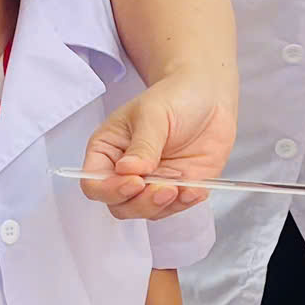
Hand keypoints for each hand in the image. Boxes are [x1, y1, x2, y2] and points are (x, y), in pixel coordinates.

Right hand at [82, 75, 236, 219]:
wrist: (209, 93)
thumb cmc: (174, 96)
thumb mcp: (153, 114)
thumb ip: (142, 145)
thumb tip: (128, 170)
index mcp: (109, 150)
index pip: (94, 183)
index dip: (110, 190)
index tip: (135, 182)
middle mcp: (127, 171)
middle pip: (119, 205)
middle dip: (141, 203)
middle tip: (164, 189)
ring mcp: (153, 182)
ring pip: (147, 211)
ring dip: (163, 206)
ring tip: (181, 187)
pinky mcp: (179, 188)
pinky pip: (177, 207)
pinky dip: (186, 203)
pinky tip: (195, 189)